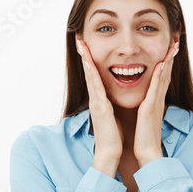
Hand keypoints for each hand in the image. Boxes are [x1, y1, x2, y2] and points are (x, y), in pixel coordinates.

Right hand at [76, 38, 123, 177]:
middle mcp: (96, 99)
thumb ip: (110, 105)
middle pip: (89, 72)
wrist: (110, 153)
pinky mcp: (100, 108)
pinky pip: (96, 87)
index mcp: (100, 99)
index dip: (90, 60)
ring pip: (90, 76)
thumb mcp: (112, 115)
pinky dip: (92, 74)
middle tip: (79, 38)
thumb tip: (111, 98)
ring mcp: (96, 102)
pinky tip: (89, 63)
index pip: (94, 75)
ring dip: (86, 59)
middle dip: (84, 55)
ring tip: (81, 44)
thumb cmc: (113, 136)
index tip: (86, 46)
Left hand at [134, 41, 179, 166]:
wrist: (147, 152)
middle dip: (170, 57)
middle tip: (175, 41)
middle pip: (166, 74)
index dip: (166, 63)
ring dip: (168, 60)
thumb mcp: (146, 118)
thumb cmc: (144, 138)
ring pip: (163, 77)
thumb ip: (147, 108)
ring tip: (172, 46)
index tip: (169, 49)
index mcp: (155, 101)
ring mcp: (156, 102)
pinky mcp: (151, 107)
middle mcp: (158, 99)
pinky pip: (156, 88)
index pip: (162, 78)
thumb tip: (145, 102)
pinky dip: (160, 75)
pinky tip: (162, 63)